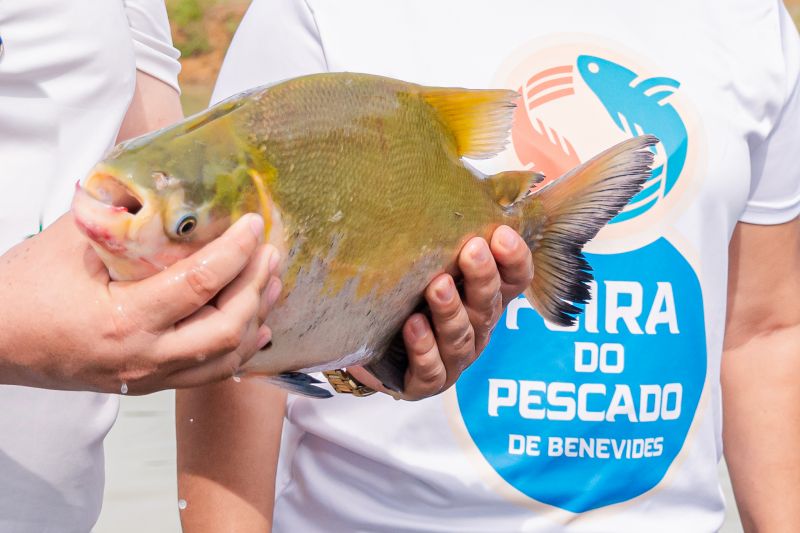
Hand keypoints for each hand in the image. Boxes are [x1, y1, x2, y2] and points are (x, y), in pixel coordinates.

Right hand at [0, 213, 280, 393]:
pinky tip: (257, 327)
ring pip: (225, 359)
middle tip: (269, 252)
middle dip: (257, 287)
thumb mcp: (70, 243)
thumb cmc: (22, 291)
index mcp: (121, 321)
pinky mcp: (148, 383)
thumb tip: (163, 184)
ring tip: (272, 282)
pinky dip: (239, 350)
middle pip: (226, 329)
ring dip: (256, 318)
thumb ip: (120, 215)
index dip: (236, 253)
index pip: (199, 285)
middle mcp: (142, 357)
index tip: (255, 225)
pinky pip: (208, 375)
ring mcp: (148, 377)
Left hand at [350, 225, 532, 399]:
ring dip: (451, 311)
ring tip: (436, 287)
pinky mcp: (424, 382)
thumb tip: (449, 159)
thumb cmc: (404, 290)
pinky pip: (430, 369)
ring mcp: (454, 358)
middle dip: (482, 277)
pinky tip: (412, 326)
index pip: (516, 278)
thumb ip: (445, 224)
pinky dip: (424, 349)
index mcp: (485, 296)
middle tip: (472, 250)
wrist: (366, 342)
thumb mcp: (425, 256)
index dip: (515, 258)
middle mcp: (476, 327)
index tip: (501, 233)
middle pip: (489, 305)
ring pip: (461, 337)